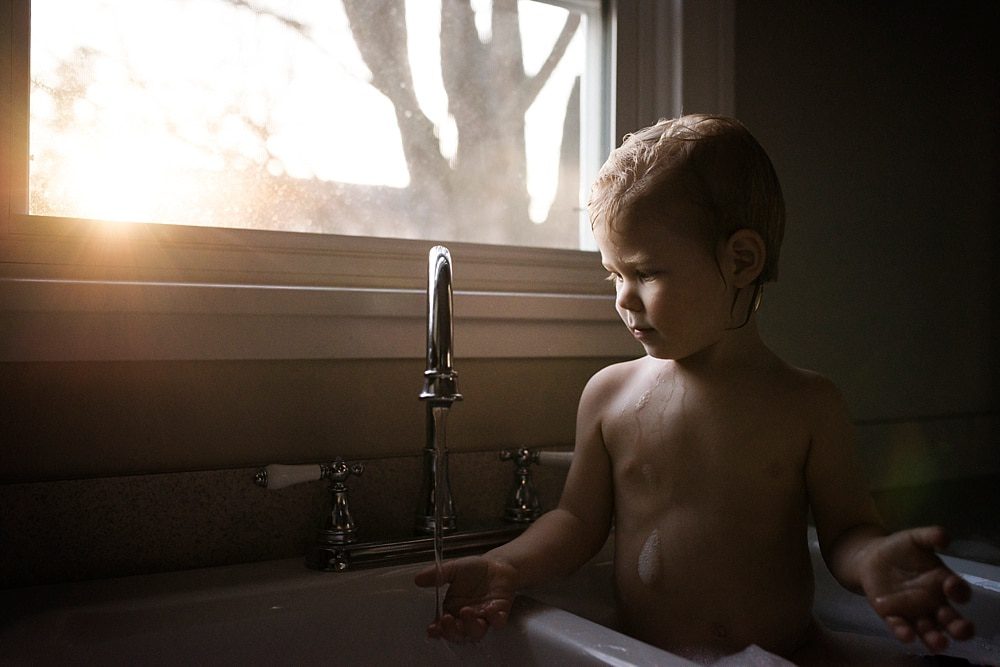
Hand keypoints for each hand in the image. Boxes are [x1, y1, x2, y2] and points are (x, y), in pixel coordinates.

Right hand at [414, 555, 517, 641]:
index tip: (431, 629)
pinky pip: (498, 622)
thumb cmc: (473, 570)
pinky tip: (490, 610)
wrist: (496, 565)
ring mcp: (483, 618)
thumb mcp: (453, 569)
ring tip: (466, 611)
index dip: (437, 630)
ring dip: (470, 626)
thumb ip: (436, 575)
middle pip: (458, 634)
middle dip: (451, 631)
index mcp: (452, 610)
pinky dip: (495, 619)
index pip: (442, 626)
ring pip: (476, 632)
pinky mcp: (500, 614)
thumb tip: (417, 579)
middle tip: (447, 619)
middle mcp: (466, 619)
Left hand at [859, 526, 973, 651]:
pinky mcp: (893, 616)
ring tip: (939, 644)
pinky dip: (904, 632)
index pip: (959, 592)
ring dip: (934, 638)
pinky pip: (900, 627)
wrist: (871, 557)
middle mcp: (933, 602)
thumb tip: (945, 537)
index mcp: (943, 583)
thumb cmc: (900, 549)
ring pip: (929, 630)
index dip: (959, 592)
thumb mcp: (915, 538)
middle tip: (962, 630)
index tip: (952, 588)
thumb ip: (930, 536)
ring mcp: (914, 612)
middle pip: (950, 620)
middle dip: (958, 627)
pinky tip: (907, 635)